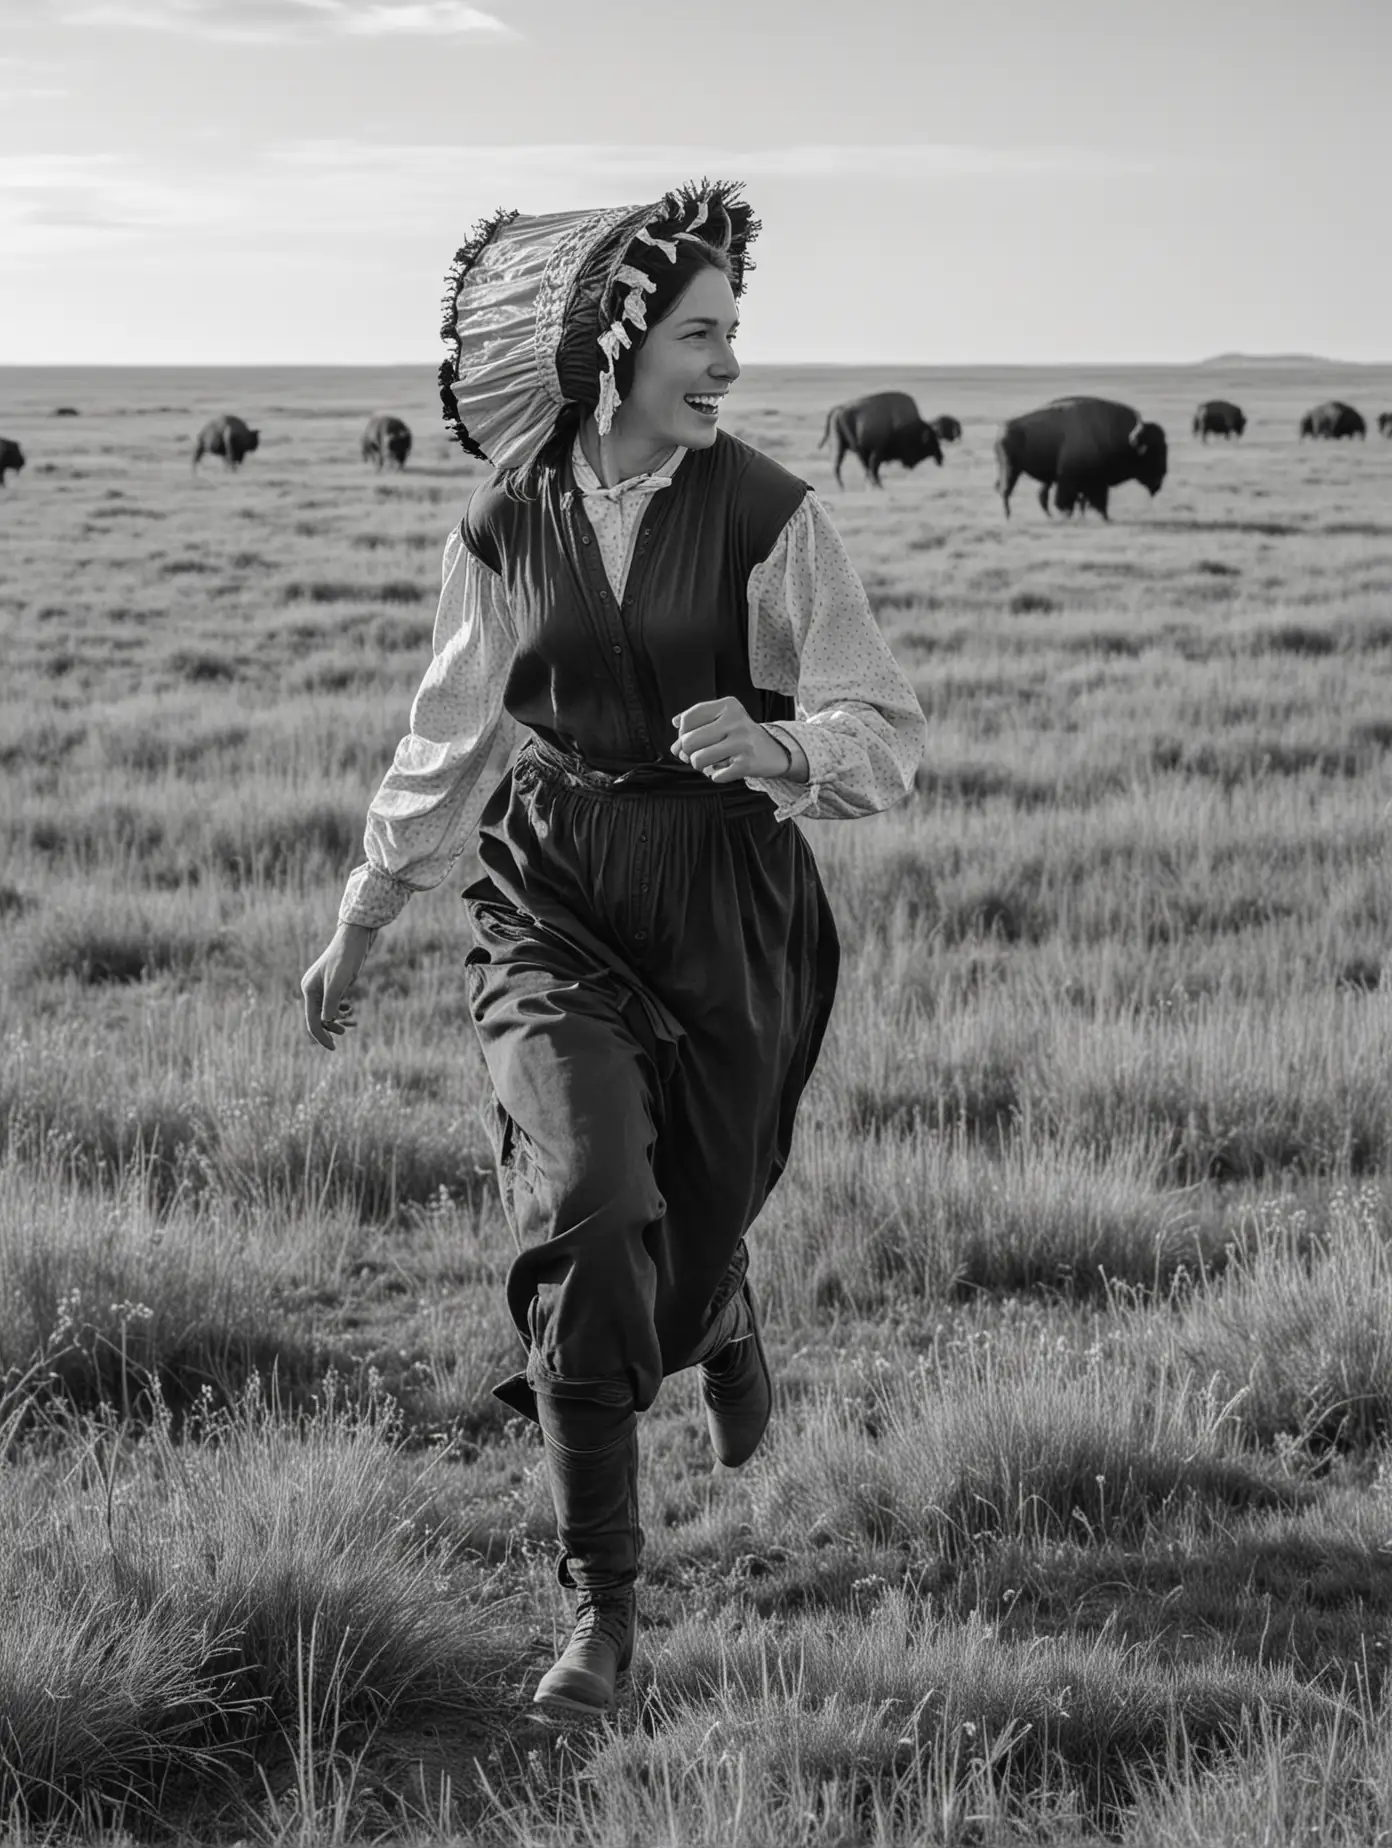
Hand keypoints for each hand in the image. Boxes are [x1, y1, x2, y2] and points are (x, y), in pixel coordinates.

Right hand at [300, 923, 374, 1050]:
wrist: (356, 937)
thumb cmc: (347, 958)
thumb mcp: (339, 982)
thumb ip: (331, 1002)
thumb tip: (326, 1022)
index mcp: (309, 990)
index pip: (312, 1021)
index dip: (321, 1037)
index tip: (333, 1049)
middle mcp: (312, 988)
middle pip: (317, 1018)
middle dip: (329, 1028)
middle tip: (344, 1032)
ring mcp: (322, 985)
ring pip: (325, 1010)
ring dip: (335, 1019)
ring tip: (349, 1020)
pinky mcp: (333, 982)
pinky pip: (332, 1002)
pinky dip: (340, 1009)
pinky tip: (349, 1007)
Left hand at [670, 697, 791, 783]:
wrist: (775, 750)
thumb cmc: (740, 736)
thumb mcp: (721, 720)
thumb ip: (694, 726)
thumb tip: (674, 746)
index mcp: (727, 706)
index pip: (688, 720)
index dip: (681, 735)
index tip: (688, 741)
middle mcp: (735, 721)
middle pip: (689, 741)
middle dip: (688, 753)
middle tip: (698, 755)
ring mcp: (742, 742)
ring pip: (698, 760)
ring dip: (700, 766)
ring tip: (710, 762)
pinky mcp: (747, 763)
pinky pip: (715, 776)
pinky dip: (717, 776)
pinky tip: (727, 769)